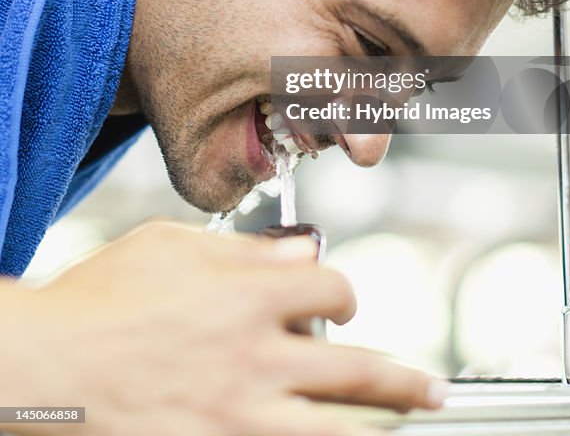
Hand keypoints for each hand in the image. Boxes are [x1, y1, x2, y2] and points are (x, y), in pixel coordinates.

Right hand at [5, 219, 447, 434]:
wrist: (44, 371)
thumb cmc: (100, 300)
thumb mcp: (171, 245)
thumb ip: (243, 249)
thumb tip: (300, 250)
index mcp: (250, 294)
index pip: (335, 289)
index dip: (344, 291)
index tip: (340, 299)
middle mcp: (259, 357)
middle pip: (360, 369)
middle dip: (405, 379)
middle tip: (430, 388)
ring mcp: (242, 416)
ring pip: (339, 430)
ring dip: (379, 425)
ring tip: (408, 423)